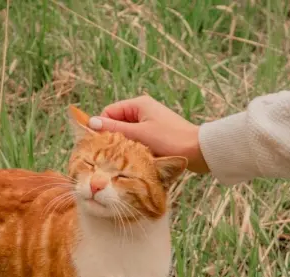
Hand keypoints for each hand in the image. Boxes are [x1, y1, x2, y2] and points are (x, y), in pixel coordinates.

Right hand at [87, 95, 209, 173]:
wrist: (198, 151)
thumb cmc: (170, 140)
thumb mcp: (138, 134)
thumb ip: (114, 129)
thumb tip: (90, 122)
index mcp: (138, 104)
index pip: (109, 112)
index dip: (102, 127)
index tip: (99, 145)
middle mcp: (143, 110)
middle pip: (117, 123)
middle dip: (113, 138)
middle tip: (110, 154)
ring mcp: (150, 122)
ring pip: (127, 133)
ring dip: (124, 145)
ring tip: (125, 157)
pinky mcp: (156, 134)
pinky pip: (137, 140)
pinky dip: (134, 148)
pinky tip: (136, 158)